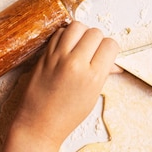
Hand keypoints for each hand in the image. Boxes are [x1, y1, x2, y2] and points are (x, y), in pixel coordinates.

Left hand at [0, 22, 118, 151]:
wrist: (38, 125)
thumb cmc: (66, 116)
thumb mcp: (93, 96)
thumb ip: (103, 73)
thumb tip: (113, 62)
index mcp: (93, 76)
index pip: (110, 45)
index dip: (109, 49)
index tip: (106, 55)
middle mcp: (76, 63)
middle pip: (95, 32)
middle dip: (97, 40)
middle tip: (93, 51)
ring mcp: (58, 58)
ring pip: (77, 26)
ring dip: (82, 33)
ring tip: (79, 45)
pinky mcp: (44, 55)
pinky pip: (59, 33)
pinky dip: (66, 36)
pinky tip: (66, 47)